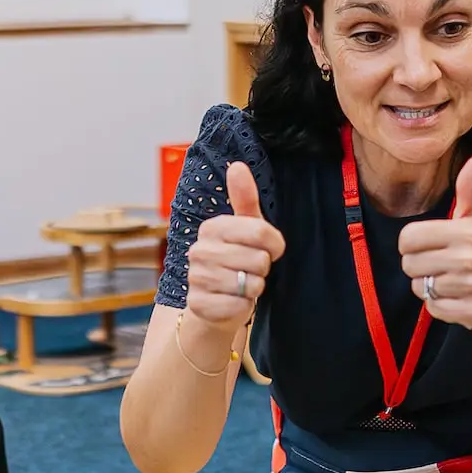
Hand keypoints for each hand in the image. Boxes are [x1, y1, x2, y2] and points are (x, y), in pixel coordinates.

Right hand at [182, 162, 283, 330]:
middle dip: (262, 269)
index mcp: (212, 227)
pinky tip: (233, 301)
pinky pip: (239, 306)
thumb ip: (244, 198)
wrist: (215, 303)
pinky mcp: (199, 305)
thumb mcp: (245, 228)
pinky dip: (242, 308)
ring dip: (253, 289)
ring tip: (241, 286)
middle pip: (259, 259)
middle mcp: (199, 250)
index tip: (269, 250)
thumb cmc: (236, 261)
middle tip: (249, 270)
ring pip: (252, 284)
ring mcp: (197, 278)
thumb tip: (237, 165)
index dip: (274, 245)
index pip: (260, 230)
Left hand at [397, 157, 471, 346]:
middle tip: (446, 266)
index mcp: (466, 231)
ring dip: (432, 289)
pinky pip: (433, 309)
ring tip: (455, 283)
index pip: (407, 238)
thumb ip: (470, 189)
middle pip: (409, 265)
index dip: (414, 244)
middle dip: (422, 268)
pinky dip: (442, 308)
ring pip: (420, 289)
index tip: (432, 246)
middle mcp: (469, 257)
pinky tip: (459, 299)